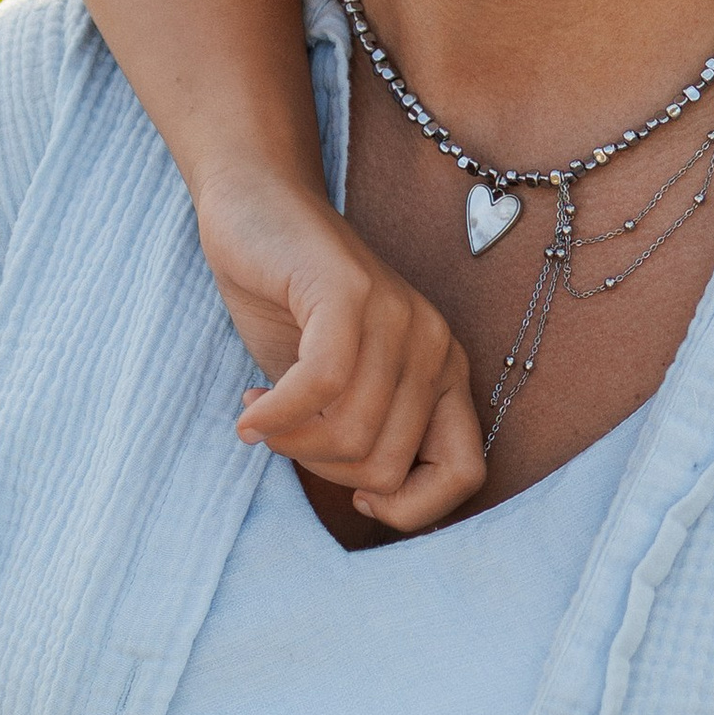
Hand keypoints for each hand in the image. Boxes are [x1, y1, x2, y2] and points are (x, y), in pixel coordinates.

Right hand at [195, 168, 484, 531]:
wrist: (256, 207)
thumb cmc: (291, 307)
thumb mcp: (338, 389)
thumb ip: (364, 437)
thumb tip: (373, 503)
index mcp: (446, 374)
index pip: (463, 476)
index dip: (406, 507)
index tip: (351, 491)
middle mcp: (435, 346)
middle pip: (388, 465)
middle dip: (323, 469)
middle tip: (283, 435)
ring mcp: (398, 317)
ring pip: (352, 433)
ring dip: (290, 442)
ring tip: (262, 415)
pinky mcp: (349, 295)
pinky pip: (319, 388)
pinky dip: (276, 416)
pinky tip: (250, 410)